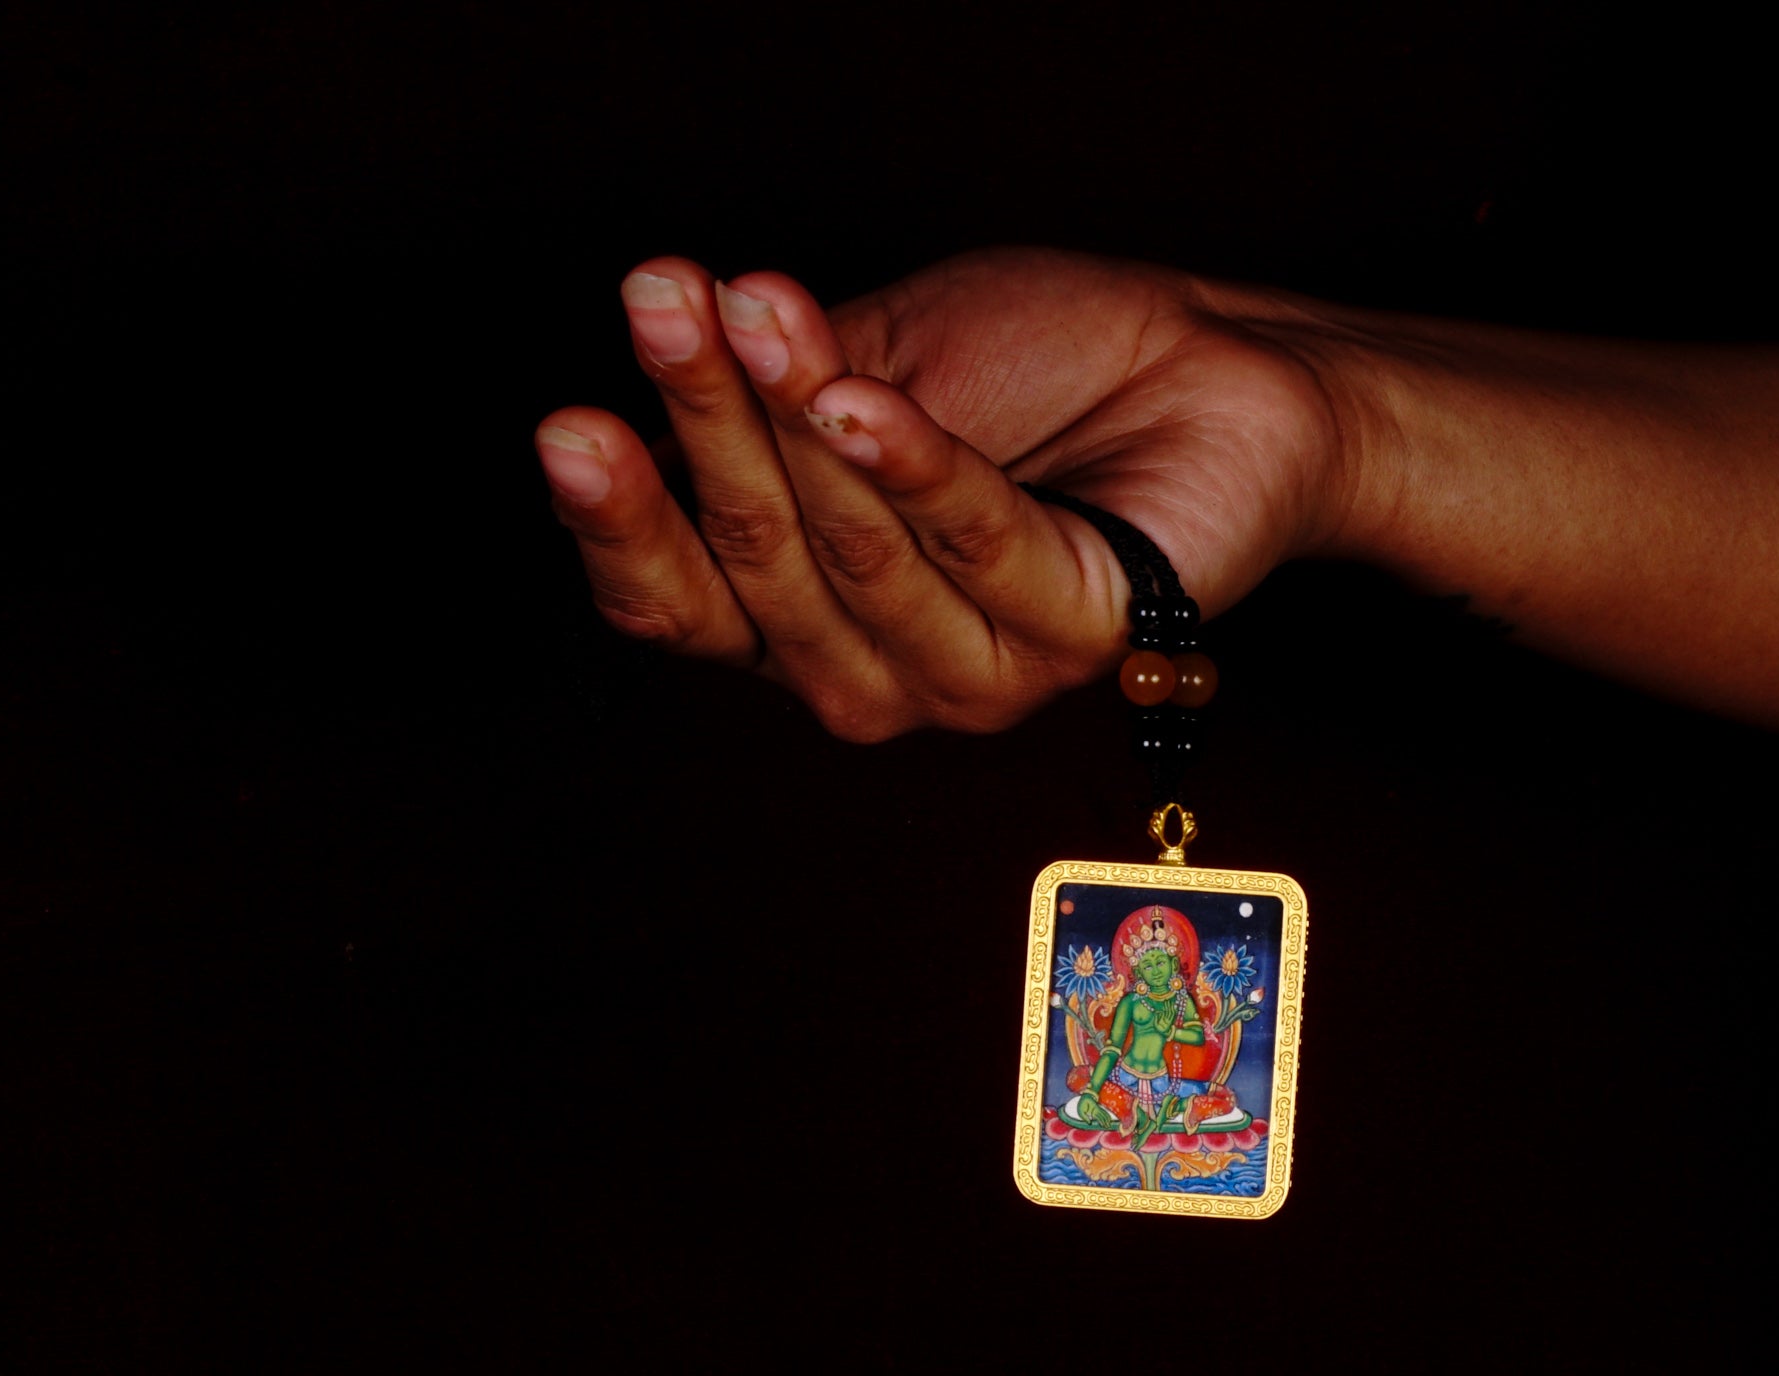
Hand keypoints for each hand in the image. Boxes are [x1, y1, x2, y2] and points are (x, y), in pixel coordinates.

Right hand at [536, 248, 1357, 738]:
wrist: (1209, 362)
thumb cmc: (1039, 365)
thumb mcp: (868, 360)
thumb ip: (766, 398)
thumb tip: (652, 378)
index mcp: (802, 616)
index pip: (674, 604)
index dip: (616, 521)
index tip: (569, 421)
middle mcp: (876, 670)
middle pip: (752, 561)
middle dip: (700, 417)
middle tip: (663, 297)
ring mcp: (976, 674)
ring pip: (852, 556)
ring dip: (793, 422)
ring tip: (762, 310)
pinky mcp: (1077, 639)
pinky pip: (975, 547)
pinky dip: (913, 468)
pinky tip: (861, 399)